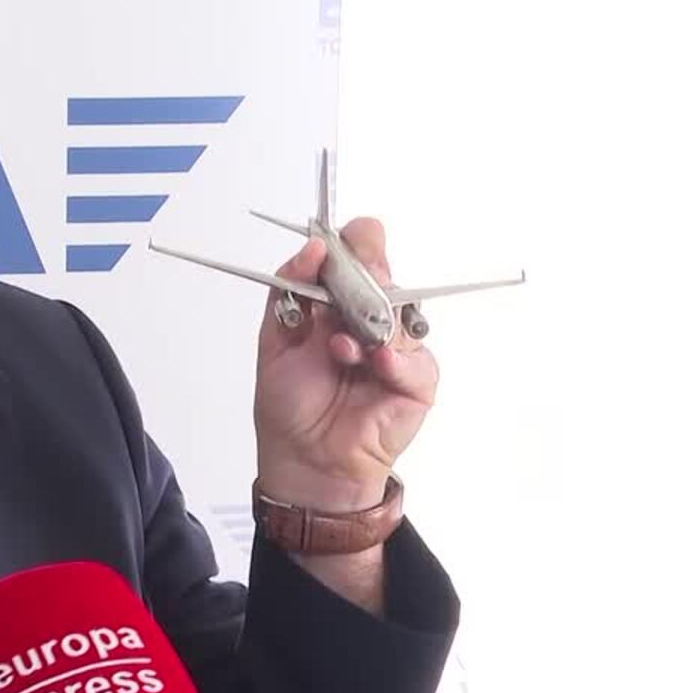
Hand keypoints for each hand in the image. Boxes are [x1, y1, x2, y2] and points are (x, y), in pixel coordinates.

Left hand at [254, 218, 437, 513]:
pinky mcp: (417, 381)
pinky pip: (417, 359)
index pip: (358, 260)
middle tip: (352, 281)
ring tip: (339, 348)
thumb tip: (313, 247)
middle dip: (370, 275)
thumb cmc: (290, 403)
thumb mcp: (276, 337)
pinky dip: (396, 358)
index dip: (358, 243)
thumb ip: (290, 287)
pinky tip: (375, 363)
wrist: (304, 460)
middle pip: (385, 279)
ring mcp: (398, 349)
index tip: (352, 232)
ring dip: (371, 324)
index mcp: (339, 306)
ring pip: (402, 314)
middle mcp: (372, 321)